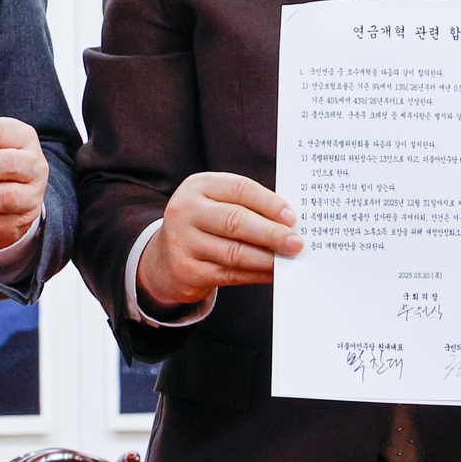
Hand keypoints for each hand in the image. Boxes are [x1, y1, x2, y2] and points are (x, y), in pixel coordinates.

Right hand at [137, 172, 300, 311]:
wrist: (165, 258)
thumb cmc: (205, 224)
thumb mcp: (216, 204)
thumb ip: (247, 207)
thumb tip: (289, 222)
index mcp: (199, 186)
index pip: (239, 189)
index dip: (269, 203)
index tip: (292, 217)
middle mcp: (186, 210)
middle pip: (236, 221)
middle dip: (271, 233)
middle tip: (295, 242)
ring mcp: (183, 241)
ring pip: (234, 252)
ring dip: (266, 258)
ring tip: (287, 260)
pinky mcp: (187, 270)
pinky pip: (229, 274)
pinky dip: (255, 275)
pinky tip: (271, 274)